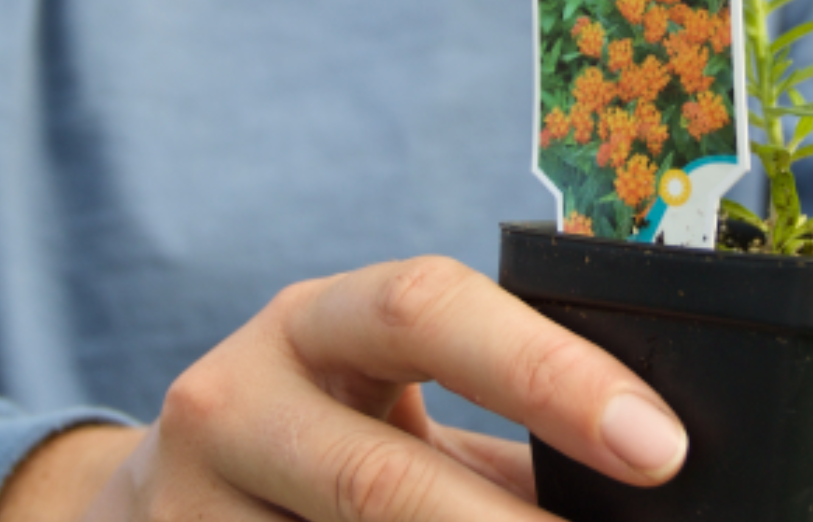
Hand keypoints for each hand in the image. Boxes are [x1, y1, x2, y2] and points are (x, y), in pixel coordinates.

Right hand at [0, 257, 688, 521]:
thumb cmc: (323, 445)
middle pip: (380, 479)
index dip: (550, 376)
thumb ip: (505, 437)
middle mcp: (234, 399)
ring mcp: (187, 505)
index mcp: (318, 323)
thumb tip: (658, 481)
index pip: (431, 311)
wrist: (150, 506)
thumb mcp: (389, 405)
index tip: (662, 448)